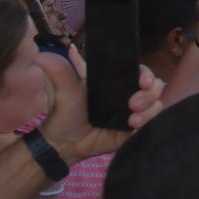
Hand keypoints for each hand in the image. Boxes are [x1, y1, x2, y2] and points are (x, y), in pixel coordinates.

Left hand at [37, 47, 165, 162]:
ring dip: (149, 111)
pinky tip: (134, 128)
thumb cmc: (64, 113)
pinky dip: (148, 123)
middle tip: (133, 104)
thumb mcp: (63, 91)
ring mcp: (135, 112)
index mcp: (115, 80)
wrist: (64, 143)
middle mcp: (129, 93)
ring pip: (157, 104)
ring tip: (131, 121)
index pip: (139, 71)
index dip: (146, 73)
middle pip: (154, 86)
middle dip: (149, 94)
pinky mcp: (137, 129)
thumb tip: (42, 55)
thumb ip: (59, 72)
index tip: (142, 81)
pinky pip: (153, 122)